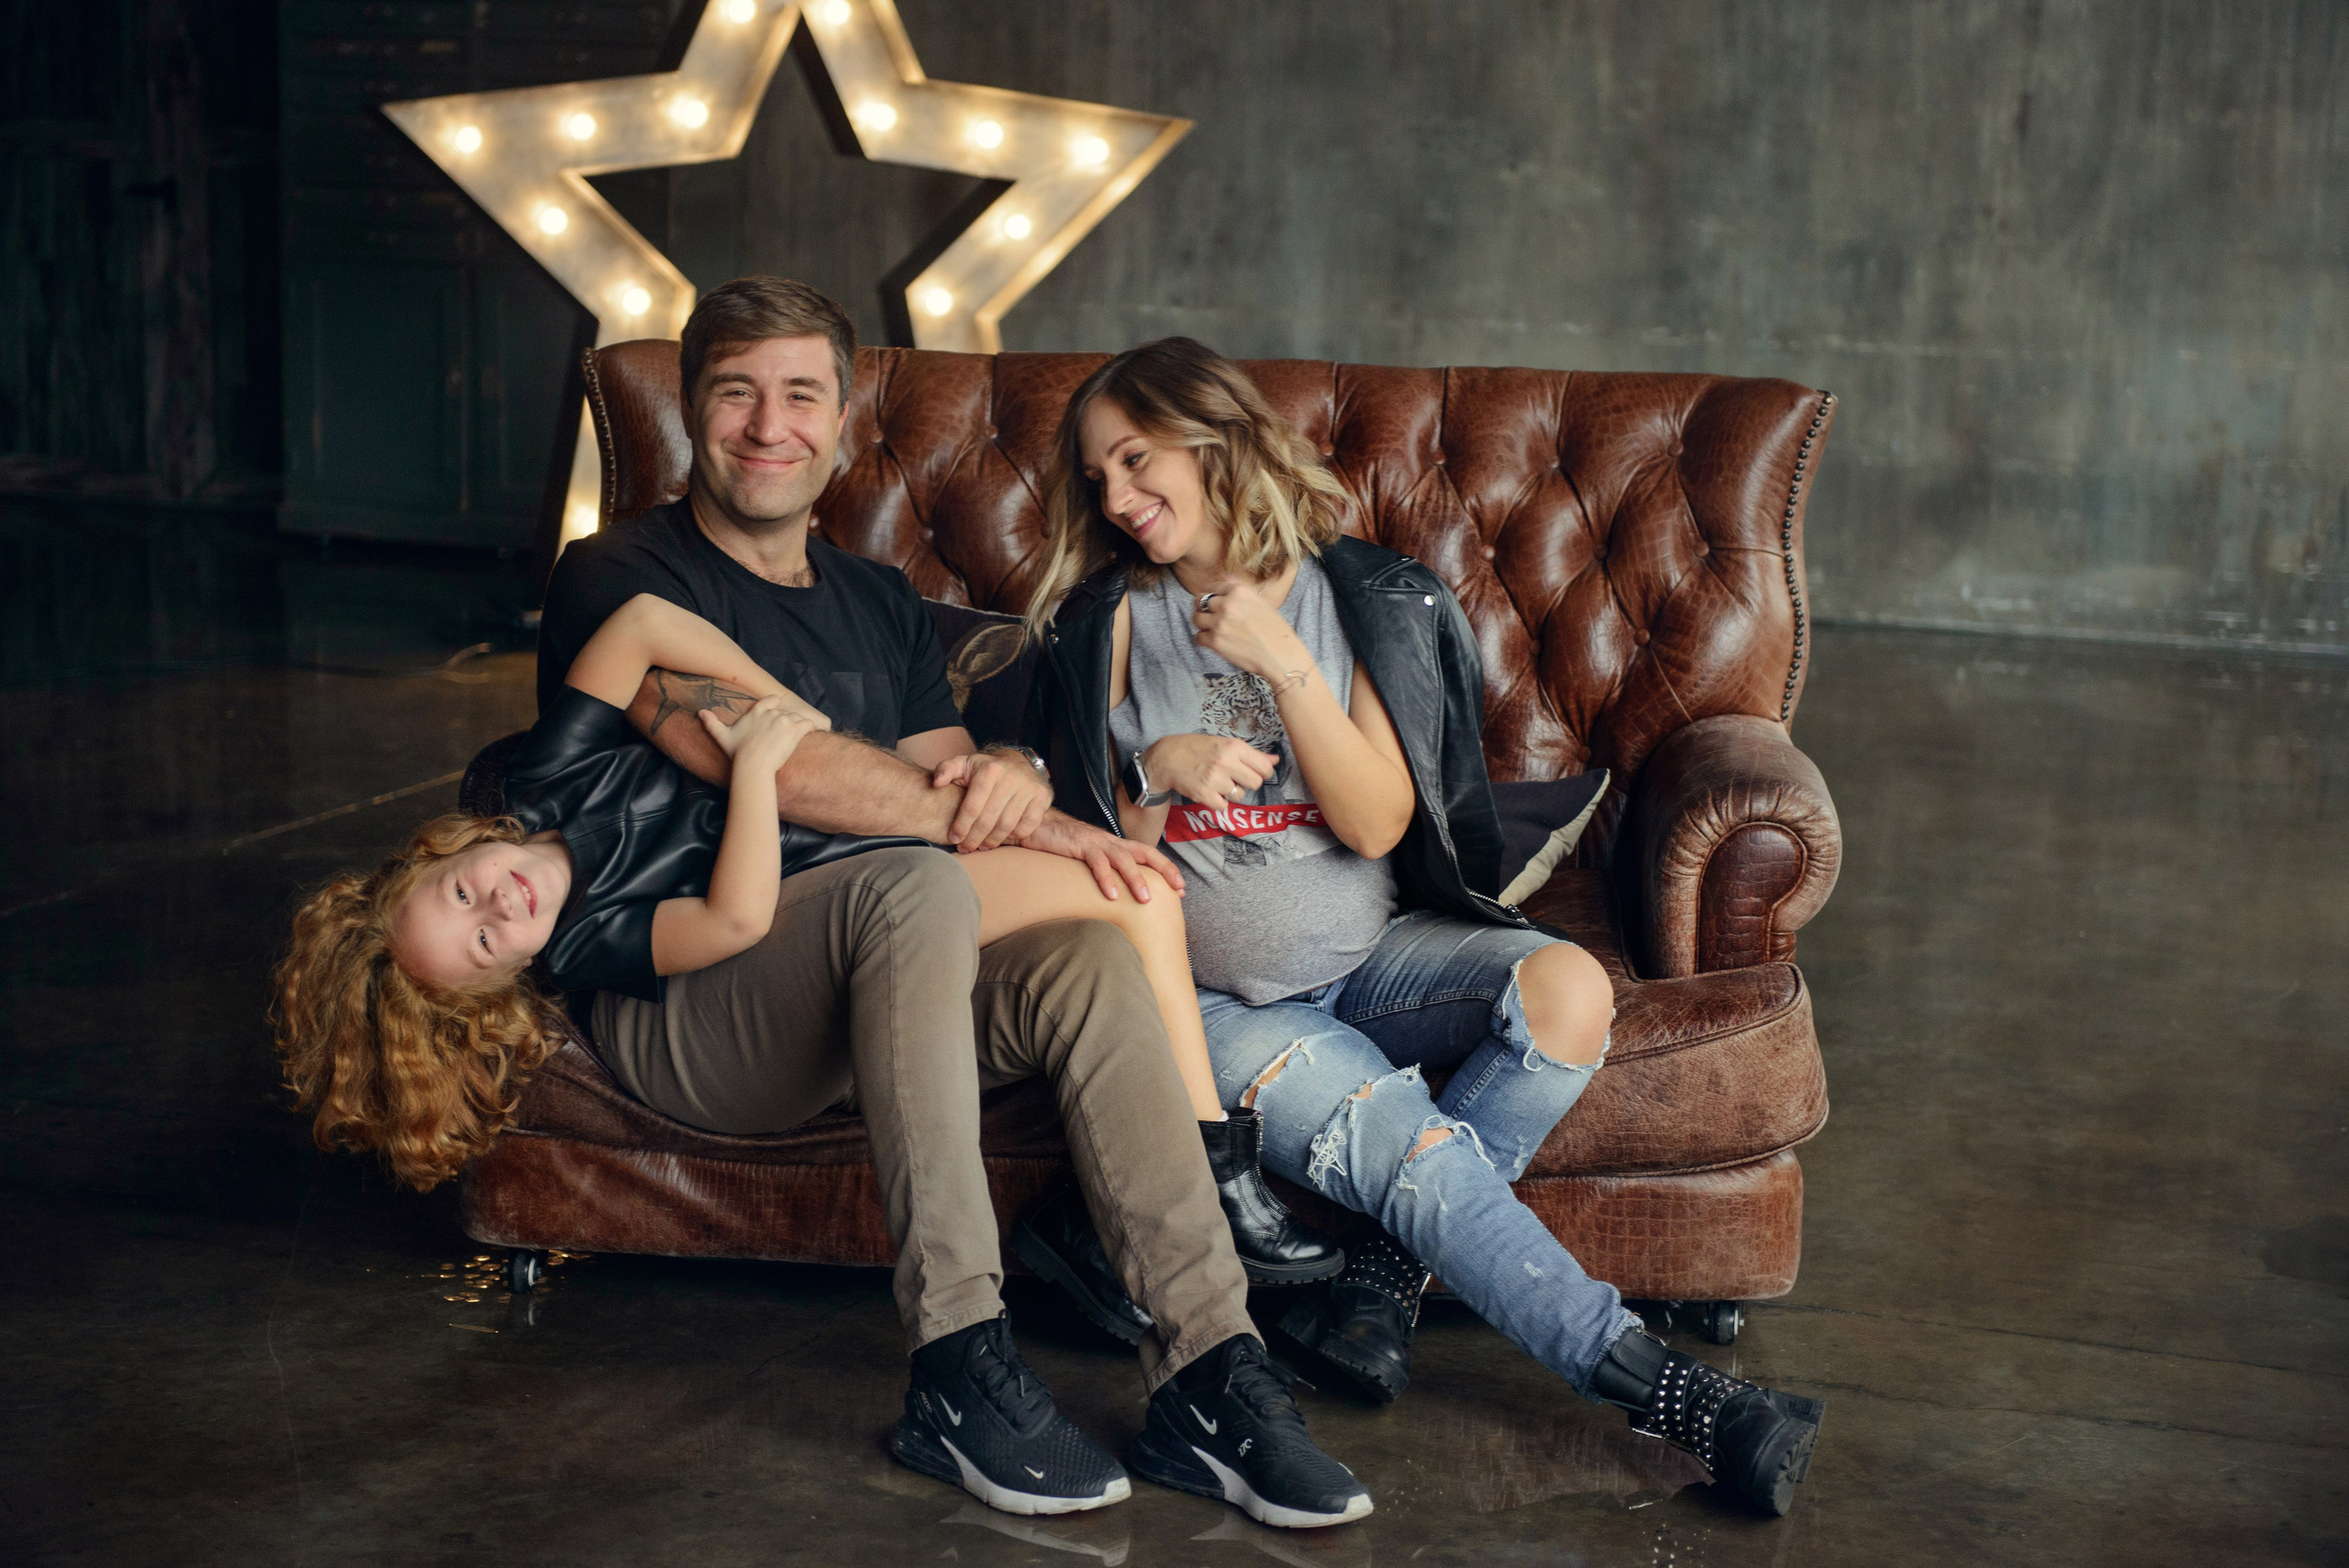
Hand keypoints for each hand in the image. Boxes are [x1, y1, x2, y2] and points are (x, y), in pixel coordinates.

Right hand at [699, 695, 818, 776]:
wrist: (753, 765)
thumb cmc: (738, 753)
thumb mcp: (722, 736)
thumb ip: (712, 723)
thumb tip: (700, 712)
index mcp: (757, 711)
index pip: (772, 699)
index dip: (777, 706)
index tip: (777, 716)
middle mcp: (772, 712)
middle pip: (786, 711)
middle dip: (788, 721)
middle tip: (786, 735)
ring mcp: (785, 719)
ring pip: (798, 718)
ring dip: (799, 726)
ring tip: (796, 739)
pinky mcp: (796, 729)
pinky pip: (810, 724)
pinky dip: (812, 729)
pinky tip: (814, 734)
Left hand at [930, 748, 1053, 850]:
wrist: (1019, 762)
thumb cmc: (986, 769)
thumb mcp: (964, 764)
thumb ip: (945, 770)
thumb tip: (936, 782)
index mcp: (989, 770)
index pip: (972, 807)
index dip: (961, 827)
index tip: (954, 839)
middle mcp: (1011, 777)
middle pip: (989, 819)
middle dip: (974, 838)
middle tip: (966, 848)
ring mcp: (1029, 788)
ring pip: (1007, 825)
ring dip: (992, 841)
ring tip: (982, 846)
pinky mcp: (1042, 797)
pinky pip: (1027, 826)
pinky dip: (1014, 836)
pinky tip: (1002, 838)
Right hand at [1019, 809, 1186, 901]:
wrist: (1038, 824)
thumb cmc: (1064, 845)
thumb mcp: (1089, 859)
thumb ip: (1105, 870)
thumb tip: (1118, 893)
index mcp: (1115, 845)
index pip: (1148, 855)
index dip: (1166, 870)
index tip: (1181, 888)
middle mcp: (1111, 842)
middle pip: (1146, 853)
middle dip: (1165, 870)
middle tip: (1177, 890)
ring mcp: (1097, 843)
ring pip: (1124, 859)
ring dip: (1136, 880)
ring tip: (1145, 900)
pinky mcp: (1080, 845)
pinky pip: (1097, 863)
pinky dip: (1106, 879)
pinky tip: (1112, 895)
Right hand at [1143, 733, 1278, 804]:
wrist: (1167, 758)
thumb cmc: (1198, 748)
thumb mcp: (1225, 743)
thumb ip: (1252, 754)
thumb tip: (1275, 760)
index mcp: (1233, 747)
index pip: (1264, 768)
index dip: (1263, 773)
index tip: (1254, 772)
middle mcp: (1226, 763)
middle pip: (1255, 783)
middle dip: (1248, 783)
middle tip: (1235, 778)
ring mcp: (1215, 780)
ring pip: (1240, 795)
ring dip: (1232, 792)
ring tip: (1218, 782)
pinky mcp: (1204, 794)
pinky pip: (1224, 805)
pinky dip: (1219, 801)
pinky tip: (1211, 791)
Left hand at [1191, 578, 1310, 683]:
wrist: (1280, 655)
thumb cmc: (1276, 630)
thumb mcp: (1261, 602)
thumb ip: (1240, 590)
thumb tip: (1224, 577)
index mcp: (1239, 591)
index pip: (1214, 586)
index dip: (1212, 594)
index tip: (1213, 600)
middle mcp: (1227, 604)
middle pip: (1199, 600)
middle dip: (1201, 606)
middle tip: (1207, 613)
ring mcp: (1219, 623)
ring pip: (1196, 618)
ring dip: (1201, 623)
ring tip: (1209, 627)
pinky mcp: (1215, 641)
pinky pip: (1198, 637)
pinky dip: (1203, 639)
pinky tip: (1211, 641)